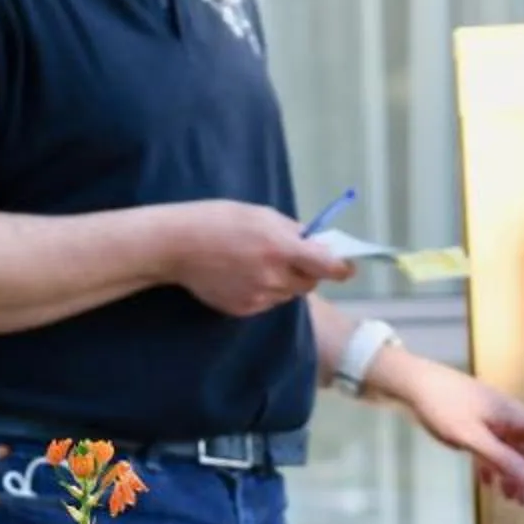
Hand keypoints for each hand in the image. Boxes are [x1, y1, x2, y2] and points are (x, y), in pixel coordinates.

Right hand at [162, 201, 354, 317]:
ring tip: (257, 263)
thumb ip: (292, 231)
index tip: (347, 267)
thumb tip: (316, 244)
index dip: (341, 268)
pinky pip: (267, 303)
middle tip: (290, 256)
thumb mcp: (261, 214)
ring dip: (284, 281)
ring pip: (287, 294)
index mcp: (281, 248)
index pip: (327, 266)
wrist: (177, 245)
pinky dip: (264, 291)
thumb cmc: (218, 221)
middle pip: (309, 283)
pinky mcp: (244, 309)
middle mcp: (273, 277)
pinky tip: (242, 275)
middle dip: (307, 271)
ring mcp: (258, 297)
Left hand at [386, 354, 523, 503]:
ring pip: (507, 449)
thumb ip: (498, 457)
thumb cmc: (443, 407)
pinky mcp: (472, 421)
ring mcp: (488, 417)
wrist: (412, 384)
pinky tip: (486, 482)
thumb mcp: (469, 437)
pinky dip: (491, 464)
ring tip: (505, 498)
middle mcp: (504, 415)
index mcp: (510, 414)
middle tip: (519, 502)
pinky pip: (490, 446)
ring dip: (508, 472)